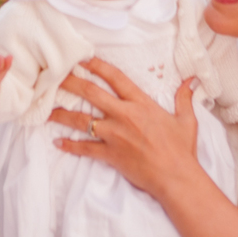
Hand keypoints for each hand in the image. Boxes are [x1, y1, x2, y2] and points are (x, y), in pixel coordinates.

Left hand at [49, 59, 199, 203]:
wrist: (176, 177)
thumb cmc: (182, 150)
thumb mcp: (186, 121)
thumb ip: (184, 98)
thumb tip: (191, 81)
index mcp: (141, 104)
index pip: (115, 78)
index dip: (97, 66)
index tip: (82, 58)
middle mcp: (124, 115)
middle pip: (91, 94)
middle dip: (70, 82)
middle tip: (54, 75)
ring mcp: (114, 135)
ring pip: (81, 120)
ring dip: (62, 115)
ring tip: (46, 110)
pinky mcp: (109, 154)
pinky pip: (85, 149)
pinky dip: (70, 146)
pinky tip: (58, 143)